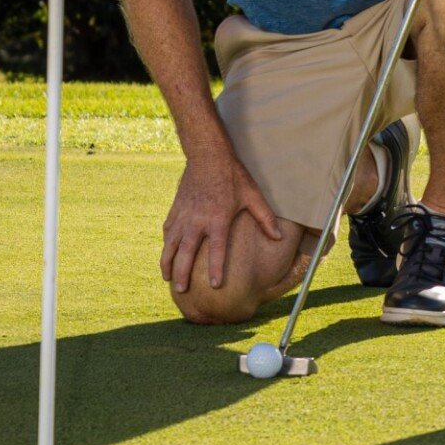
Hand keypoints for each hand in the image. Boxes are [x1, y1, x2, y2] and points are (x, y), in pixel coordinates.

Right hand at [160, 151, 283, 295]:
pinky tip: (166, 253)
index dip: (215, 268)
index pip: (217, 249)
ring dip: (168, 262)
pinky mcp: (176, 208)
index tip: (215, 285)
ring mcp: (184, 214)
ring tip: (167, 278)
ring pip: (172, 243)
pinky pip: (168, 230)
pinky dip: (166, 244)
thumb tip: (279, 238)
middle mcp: (197, 220)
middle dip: (183, 272)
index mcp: (218, 218)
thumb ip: (265, 218)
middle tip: (181, 290)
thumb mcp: (252, 195)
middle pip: (187, 252)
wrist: (207, 154)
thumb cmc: (232, 175)